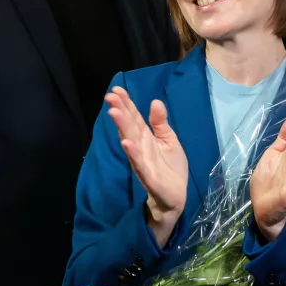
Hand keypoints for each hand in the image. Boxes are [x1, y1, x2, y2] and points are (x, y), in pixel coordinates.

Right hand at [106, 87, 187, 247]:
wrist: (176, 196)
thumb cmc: (171, 167)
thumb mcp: (169, 140)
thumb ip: (160, 123)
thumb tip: (155, 101)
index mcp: (146, 137)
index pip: (134, 118)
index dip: (126, 104)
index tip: (116, 90)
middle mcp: (140, 147)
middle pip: (129, 126)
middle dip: (120, 112)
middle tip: (110, 97)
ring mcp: (142, 161)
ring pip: (130, 142)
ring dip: (122, 128)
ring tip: (114, 113)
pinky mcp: (148, 176)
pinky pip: (139, 164)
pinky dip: (132, 153)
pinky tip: (126, 142)